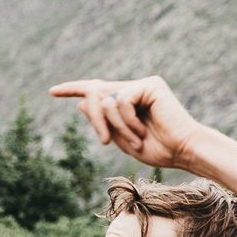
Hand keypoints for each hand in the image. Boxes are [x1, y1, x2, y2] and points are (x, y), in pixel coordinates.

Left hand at [50, 75, 205, 169]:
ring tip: (136, 139)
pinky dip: (127, 121)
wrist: (184, 151)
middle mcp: (133, 89)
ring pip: (107, 99)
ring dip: (115, 125)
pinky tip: (142, 130)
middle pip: (96, 93)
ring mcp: (142, 84)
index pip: (96, 90)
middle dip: (95, 118)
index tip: (52, 91)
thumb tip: (81, 102)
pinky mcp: (150, 84)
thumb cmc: (160, 150)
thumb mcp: (122, 140)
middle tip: (105, 141)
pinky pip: (121, 101)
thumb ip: (103, 123)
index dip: (73, 89)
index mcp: (127, 102)